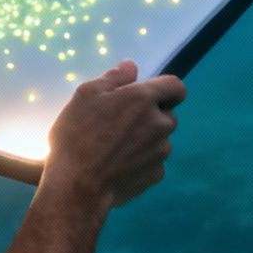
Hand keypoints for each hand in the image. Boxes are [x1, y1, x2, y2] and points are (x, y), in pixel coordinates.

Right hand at [43, 60, 185, 209]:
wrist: (77, 187)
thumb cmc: (77, 135)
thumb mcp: (86, 95)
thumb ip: (113, 77)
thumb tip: (132, 66)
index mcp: (144, 99)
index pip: (176, 87)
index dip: (166, 89)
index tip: (151, 95)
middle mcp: (160, 124)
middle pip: (167, 114)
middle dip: (151, 116)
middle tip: (122, 124)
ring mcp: (160, 152)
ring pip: (161, 140)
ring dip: (147, 140)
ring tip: (116, 148)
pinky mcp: (155, 176)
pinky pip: (154, 162)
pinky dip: (142, 162)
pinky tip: (119, 166)